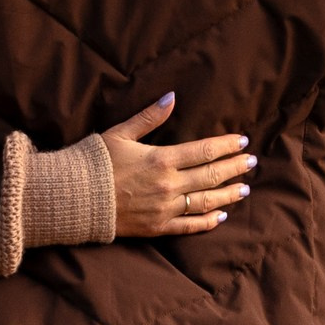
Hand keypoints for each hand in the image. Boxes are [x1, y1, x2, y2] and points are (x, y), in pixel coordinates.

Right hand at [104, 95, 253, 237]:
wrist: (73, 197)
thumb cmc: (95, 162)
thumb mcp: (120, 133)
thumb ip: (149, 117)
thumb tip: (172, 97)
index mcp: (161, 159)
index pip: (204, 151)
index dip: (226, 146)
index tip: (242, 142)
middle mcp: (168, 185)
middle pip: (211, 175)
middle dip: (235, 168)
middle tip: (252, 162)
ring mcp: (164, 208)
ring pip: (206, 202)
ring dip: (228, 194)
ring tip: (245, 189)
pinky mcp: (157, 227)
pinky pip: (189, 226)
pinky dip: (208, 222)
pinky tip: (220, 216)